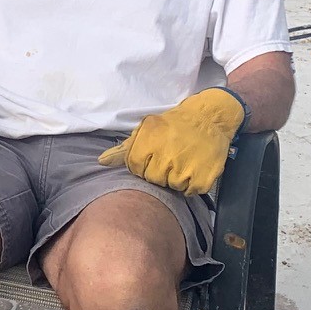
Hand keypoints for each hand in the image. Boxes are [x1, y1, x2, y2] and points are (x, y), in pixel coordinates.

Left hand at [98, 88, 245, 195]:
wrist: (209, 118)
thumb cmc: (175, 124)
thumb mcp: (147, 130)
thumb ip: (124, 148)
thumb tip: (101, 162)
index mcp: (148, 145)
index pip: (135, 168)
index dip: (142, 164)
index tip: (153, 156)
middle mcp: (166, 159)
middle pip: (152, 179)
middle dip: (158, 171)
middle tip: (170, 158)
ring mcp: (185, 170)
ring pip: (171, 187)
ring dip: (175, 178)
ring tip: (182, 161)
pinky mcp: (203, 179)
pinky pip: (189, 191)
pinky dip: (191, 184)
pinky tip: (193, 168)